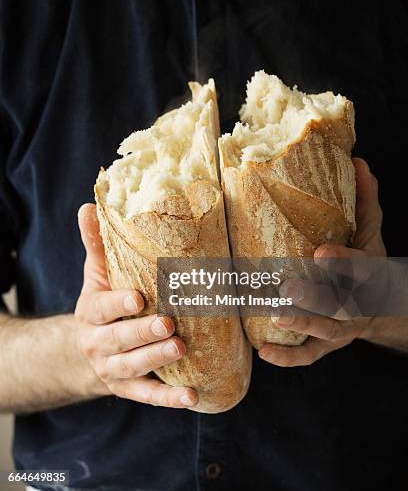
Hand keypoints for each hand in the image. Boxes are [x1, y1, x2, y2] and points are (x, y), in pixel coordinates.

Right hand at [75, 204, 197, 407]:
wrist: (89, 348)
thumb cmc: (102, 302)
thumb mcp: (96, 274)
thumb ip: (96, 244)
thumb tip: (87, 206)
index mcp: (91, 312)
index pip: (101, 308)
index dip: (118, 304)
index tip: (139, 298)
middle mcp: (97, 343)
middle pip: (118, 340)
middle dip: (142, 333)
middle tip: (169, 325)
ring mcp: (111, 369)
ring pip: (132, 367)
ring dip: (156, 359)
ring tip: (180, 349)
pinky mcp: (126, 388)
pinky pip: (147, 395)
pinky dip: (167, 399)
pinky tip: (191, 397)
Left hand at [259, 158, 386, 366]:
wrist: (383, 304)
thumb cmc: (368, 262)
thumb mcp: (371, 231)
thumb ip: (365, 200)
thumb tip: (359, 161)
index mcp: (368, 273)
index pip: (360, 268)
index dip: (344, 262)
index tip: (321, 252)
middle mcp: (356, 304)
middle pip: (339, 305)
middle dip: (315, 298)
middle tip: (287, 288)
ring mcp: (342, 329)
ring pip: (323, 332)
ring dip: (300, 324)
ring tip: (274, 315)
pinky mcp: (327, 345)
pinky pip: (309, 355)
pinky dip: (288, 357)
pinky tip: (264, 352)